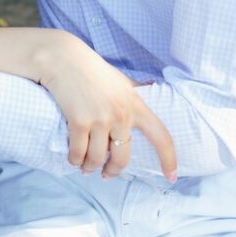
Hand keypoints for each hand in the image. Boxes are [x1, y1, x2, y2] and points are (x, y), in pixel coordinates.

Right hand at [38, 34, 176, 181]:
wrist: (64, 59)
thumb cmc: (92, 69)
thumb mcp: (121, 80)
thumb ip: (136, 88)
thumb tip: (152, 85)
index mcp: (136, 105)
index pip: (161, 137)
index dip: (169, 159)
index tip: (171, 177)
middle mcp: (121, 114)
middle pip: (123, 158)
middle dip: (113, 171)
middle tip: (105, 174)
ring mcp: (100, 119)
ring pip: (97, 159)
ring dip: (89, 167)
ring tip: (84, 167)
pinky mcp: (79, 121)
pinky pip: (78, 153)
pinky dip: (74, 160)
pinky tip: (73, 159)